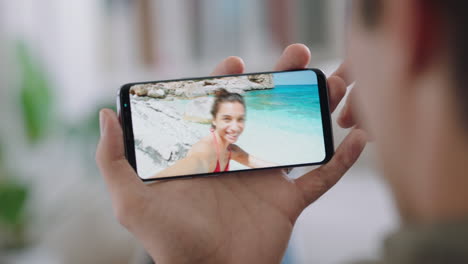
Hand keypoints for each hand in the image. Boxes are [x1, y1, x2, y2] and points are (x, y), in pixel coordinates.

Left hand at [96, 44, 366, 263]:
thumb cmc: (168, 243)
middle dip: (284, 82)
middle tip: (298, 55)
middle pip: (267, 112)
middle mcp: (240, 159)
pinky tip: (359, 136)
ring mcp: (268, 179)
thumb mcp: (131, 199)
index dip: (229, 81)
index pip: (221, 106)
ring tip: (338, 80)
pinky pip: (322, 177)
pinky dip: (342, 159)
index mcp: (209, 152)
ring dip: (320, 109)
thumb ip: (114, 158)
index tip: (235, 61)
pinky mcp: (289, 202)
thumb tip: (106, 114)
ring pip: (300, 135)